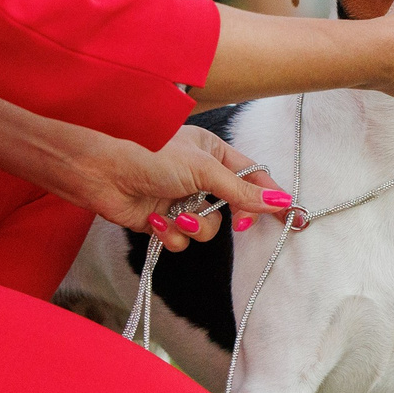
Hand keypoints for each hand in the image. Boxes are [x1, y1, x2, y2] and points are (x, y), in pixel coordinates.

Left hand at [42, 123, 288, 253]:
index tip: (293, 218)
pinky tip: (156, 220)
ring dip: (194, 226)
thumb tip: (278, 201)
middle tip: (240, 224)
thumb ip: (240, 190)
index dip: (271, 198)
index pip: (252, 178)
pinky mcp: (161, 221)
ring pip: (208, 228)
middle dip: (230, 216)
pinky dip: (171, 234)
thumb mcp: (201, 169)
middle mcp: (198, 176)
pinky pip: (182, 239)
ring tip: (176, 214)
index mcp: (212, 152)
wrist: (99, 170)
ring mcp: (179, 199)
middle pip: (233, 207)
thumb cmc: (149, 153)